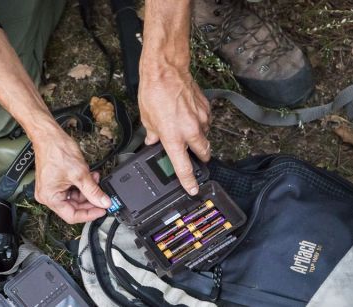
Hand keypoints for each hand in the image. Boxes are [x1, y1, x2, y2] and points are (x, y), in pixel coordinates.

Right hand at [33, 130, 110, 223]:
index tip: (102, 210)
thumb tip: (104, 202)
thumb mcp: (80, 174)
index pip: (72, 215)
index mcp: (50, 198)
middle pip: (73, 207)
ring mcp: (51, 189)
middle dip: (90, 200)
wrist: (49, 135)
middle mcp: (48, 196)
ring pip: (74, 198)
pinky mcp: (55, 182)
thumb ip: (93, 191)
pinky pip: (71, 189)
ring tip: (96, 180)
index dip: (90, 214)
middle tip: (103, 197)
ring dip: (87, 190)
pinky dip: (81, 185)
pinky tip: (90, 177)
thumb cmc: (56, 151)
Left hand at [138, 68, 210, 194]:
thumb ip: (152, 134)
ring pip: (205, 136)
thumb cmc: (153, 93)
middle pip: (203, 154)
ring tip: (187, 131)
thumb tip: (153, 140)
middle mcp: (190, 131)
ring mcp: (201, 119)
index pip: (184, 167)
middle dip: (199, 158)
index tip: (192, 189)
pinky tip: (189, 116)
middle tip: (193, 157)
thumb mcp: (146, 119)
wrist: (166, 71)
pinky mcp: (206, 108)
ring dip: (198, 138)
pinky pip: (206, 121)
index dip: (188, 182)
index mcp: (173, 137)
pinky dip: (200, 123)